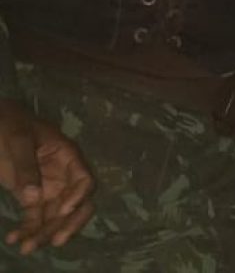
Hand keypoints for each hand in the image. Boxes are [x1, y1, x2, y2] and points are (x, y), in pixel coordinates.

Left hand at [0, 100, 94, 254]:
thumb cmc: (12, 125)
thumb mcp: (19, 141)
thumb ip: (26, 167)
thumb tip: (33, 198)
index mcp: (68, 157)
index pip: (84, 180)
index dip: (78, 197)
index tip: (63, 211)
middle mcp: (64, 176)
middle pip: (77, 204)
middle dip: (68, 224)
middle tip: (56, 241)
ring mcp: (50, 188)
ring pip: (55, 216)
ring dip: (44, 233)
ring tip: (27, 248)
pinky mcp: (32, 197)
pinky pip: (34, 217)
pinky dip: (27, 230)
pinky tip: (14, 239)